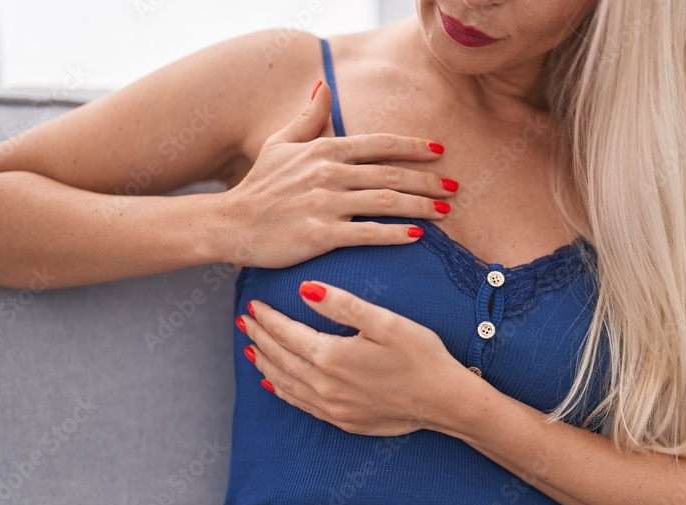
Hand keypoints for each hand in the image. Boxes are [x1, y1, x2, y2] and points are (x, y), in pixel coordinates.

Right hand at [214, 81, 458, 268]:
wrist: (231, 222)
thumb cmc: (259, 185)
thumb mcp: (280, 143)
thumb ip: (308, 117)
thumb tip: (323, 87)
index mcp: (324, 149)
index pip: (379, 144)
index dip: (413, 147)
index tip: (439, 152)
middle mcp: (329, 173)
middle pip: (391, 174)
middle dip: (427, 181)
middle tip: (453, 188)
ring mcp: (325, 204)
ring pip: (385, 202)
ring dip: (420, 207)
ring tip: (445, 213)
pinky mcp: (320, 234)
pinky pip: (367, 233)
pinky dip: (395, 234)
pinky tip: (417, 237)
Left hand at [236, 279, 463, 436]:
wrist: (443, 401)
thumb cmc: (421, 356)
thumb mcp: (385, 322)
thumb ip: (342, 305)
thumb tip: (304, 289)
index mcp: (331, 356)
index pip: (287, 333)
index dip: (268, 318)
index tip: (254, 305)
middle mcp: (324, 385)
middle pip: (280, 358)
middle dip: (260, 338)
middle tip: (244, 323)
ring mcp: (331, 407)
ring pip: (285, 383)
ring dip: (265, 364)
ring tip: (250, 349)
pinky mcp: (342, 421)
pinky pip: (300, 404)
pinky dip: (282, 391)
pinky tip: (274, 384)